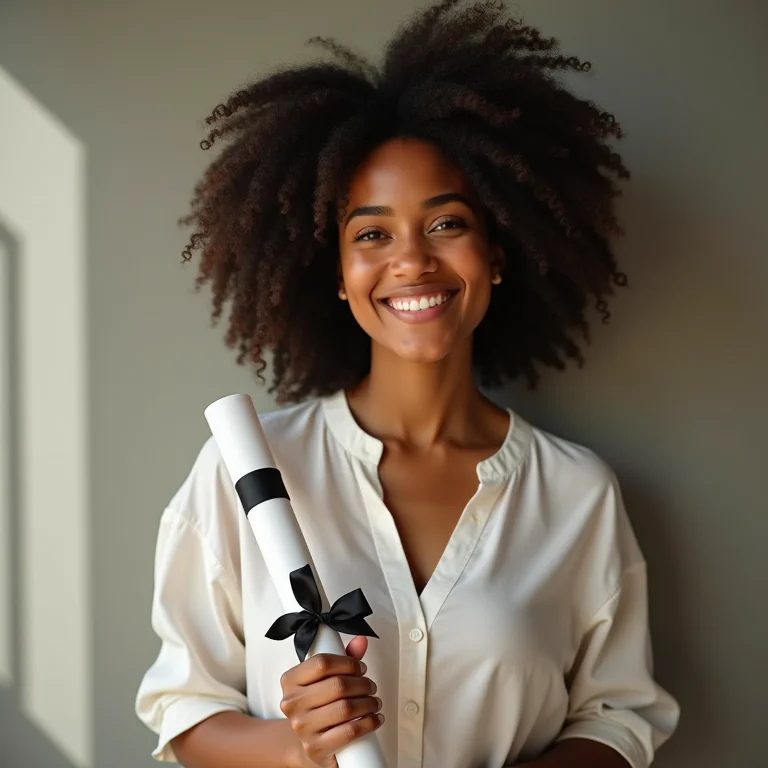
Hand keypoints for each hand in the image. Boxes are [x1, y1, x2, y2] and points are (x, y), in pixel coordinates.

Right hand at [280, 636, 383, 767]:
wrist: (309, 742)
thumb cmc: (319, 706)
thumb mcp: (325, 678)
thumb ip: (343, 657)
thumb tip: (361, 640)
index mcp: (290, 680)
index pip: (322, 663)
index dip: (348, 663)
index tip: (360, 668)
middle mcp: (292, 703)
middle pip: (337, 685)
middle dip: (362, 684)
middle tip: (371, 687)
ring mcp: (302, 727)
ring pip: (345, 708)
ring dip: (368, 703)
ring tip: (374, 702)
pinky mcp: (315, 747)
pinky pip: (349, 731)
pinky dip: (368, 723)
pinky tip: (374, 718)